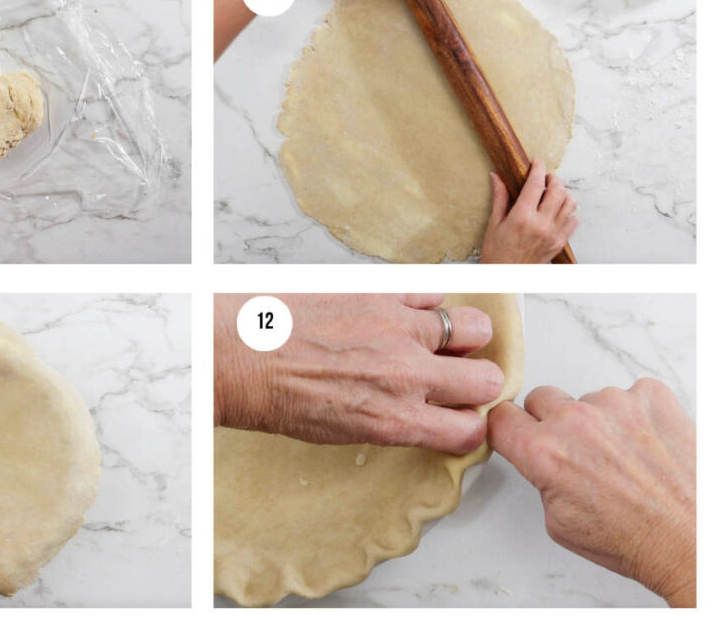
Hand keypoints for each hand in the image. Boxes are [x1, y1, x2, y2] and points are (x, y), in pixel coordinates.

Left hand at [215, 294, 504, 453]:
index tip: (461, 417)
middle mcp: (406, 376)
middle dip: (478, 382)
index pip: (468, 430)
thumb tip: (420, 414)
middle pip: (487, 379)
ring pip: (475, 328)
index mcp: (395, 420)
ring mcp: (398, 329)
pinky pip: (434, 293)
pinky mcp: (381, 293)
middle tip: (458, 377)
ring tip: (443, 340)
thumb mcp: (342, 433)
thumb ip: (392, 422)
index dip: (469, 424)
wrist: (239, 356)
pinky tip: (411, 313)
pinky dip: (429, 304)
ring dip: (465, 337)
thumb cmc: (277, 398)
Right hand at [480, 158, 577, 262]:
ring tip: (552, 194)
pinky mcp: (559, 242)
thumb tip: (497, 177)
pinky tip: (557, 211)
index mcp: (522, 218)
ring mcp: (553, 234)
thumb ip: (500, 198)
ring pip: (570, 203)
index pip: (535, 184)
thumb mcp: (494, 223)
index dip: (537, 169)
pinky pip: (573, 220)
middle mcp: (541, 224)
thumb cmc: (496, 252)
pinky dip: (568, 211)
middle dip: (552, 178)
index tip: (537, 162)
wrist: (505, 277)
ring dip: (562, 193)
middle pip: (557, 190)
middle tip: (545, 178)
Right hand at [488, 379, 695, 606]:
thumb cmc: (635, 540)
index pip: (499, 417)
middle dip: (550, 422)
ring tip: (623, 457)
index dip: (507, 428)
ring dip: (597, 421)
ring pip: (588, 399)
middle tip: (574, 452)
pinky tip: (645, 445)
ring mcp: (616, 403)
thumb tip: (540, 460)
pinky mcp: (652, 396)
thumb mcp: (558, 522)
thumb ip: (540, 478)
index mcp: (545, 453)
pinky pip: (630, 394)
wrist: (694, 541)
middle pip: (540, 399)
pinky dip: (635, 415)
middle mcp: (576, 422)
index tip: (515, 432)